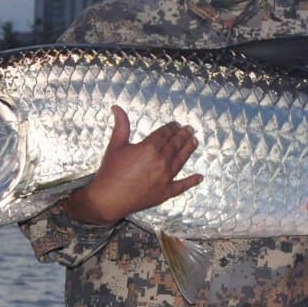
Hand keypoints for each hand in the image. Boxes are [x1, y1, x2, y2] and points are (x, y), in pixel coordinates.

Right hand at [62, 105, 202, 224]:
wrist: (108, 199)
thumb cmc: (110, 172)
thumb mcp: (115, 145)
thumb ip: (121, 125)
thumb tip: (116, 107)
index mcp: (149, 148)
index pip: (165, 134)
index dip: (171, 127)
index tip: (176, 124)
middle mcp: (161, 161)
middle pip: (175, 145)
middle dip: (183, 135)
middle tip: (190, 129)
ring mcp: (165, 178)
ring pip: (181, 160)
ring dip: (189, 149)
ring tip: (194, 142)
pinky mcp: (166, 192)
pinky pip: (182, 186)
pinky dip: (191, 181)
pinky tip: (199, 177)